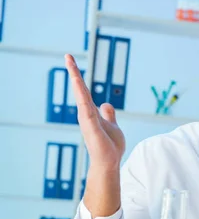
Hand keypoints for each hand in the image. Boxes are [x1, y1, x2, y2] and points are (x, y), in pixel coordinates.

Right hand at [64, 54, 124, 171]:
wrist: (109, 162)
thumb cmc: (109, 146)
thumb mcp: (112, 125)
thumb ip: (108, 114)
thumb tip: (106, 103)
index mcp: (91, 111)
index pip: (83, 90)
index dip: (78, 76)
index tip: (71, 60)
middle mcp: (86, 113)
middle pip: (80, 90)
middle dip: (74, 72)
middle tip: (67, 55)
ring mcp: (87, 120)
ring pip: (81, 96)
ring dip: (76, 81)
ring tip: (71, 65)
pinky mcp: (91, 127)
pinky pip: (86, 109)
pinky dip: (82, 97)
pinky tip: (79, 86)